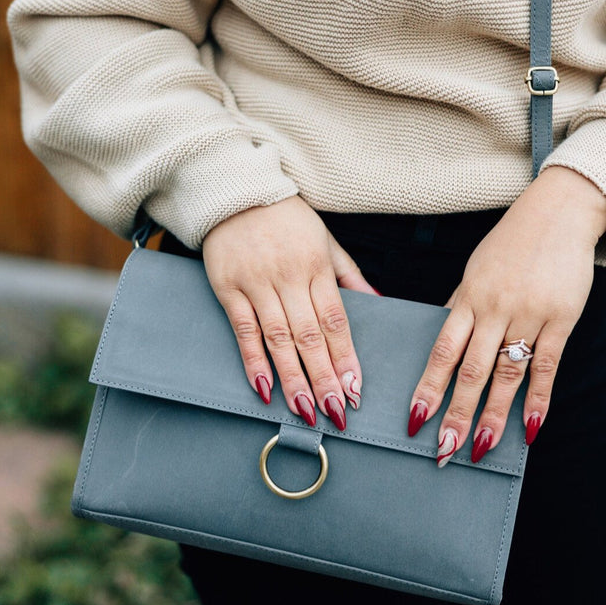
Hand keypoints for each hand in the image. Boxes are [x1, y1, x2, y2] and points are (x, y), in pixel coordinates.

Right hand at [202, 196, 377, 429]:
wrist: (237, 191)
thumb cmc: (287, 219)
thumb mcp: (325, 240)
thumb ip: (350, 275)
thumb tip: (377, 304)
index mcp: (316, 267)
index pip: (335, 320)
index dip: (346, 357)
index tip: (356, 389)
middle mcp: (288, 277)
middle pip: (310, 336)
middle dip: (325, 377)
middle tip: (337, 413)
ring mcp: (256, 284)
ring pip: (278, 338)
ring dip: (293, 377)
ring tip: (306, 411)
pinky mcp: (228, 288)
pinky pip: (243, 330)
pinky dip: (252, 360)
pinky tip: (263, 388)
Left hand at [407, 167, 605, 464]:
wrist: (556, 213)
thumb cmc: (508, 246)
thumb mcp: (475, 272)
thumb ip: (461, 309)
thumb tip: (443, 344)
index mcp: (466, 298)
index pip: (441, 351)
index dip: (427, 386)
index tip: (414, 418)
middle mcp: (493, 309)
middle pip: (471, 370)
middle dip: (456, 412)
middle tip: (443, 450)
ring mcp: (528, 314)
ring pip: (507, 373)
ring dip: (494, 414)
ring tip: (482, 449)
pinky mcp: (561, 318)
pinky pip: (548, 364)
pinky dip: (538, 397)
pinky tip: (531, 427)